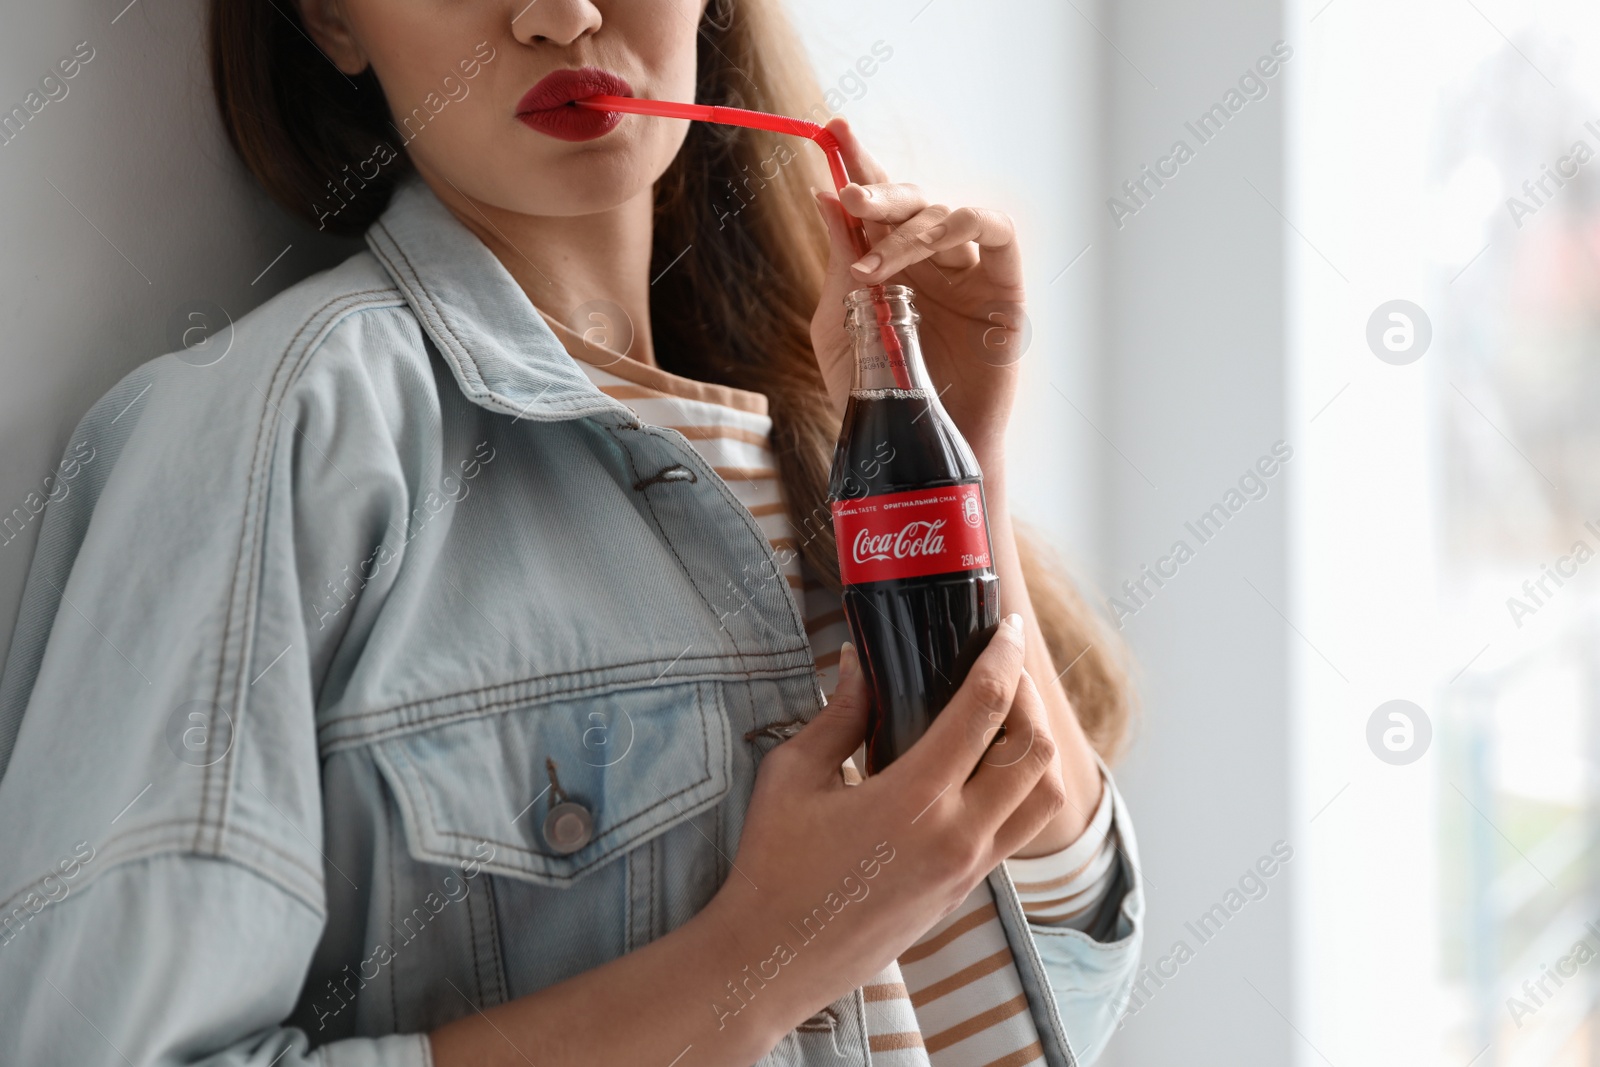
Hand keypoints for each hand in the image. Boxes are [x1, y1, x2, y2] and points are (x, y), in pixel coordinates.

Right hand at [698, 615, 1065, 1045]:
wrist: (773, 959)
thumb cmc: (774, 866)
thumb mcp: (793, 775)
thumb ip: (839, 714)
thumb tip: (861, 661)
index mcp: (914, 800)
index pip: (986, 711)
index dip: (1003, 658)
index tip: (1005, 628)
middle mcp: (956, 836)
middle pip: (1035, 751)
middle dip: (1028, 697)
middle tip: (1002, 669)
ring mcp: (967, 869)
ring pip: (1042, 797)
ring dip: (1036, 747)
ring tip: (1005, 716)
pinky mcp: (965, 891)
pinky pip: (1019, 829)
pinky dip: (1021, 788)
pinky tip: (986, 767)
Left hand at [808, 117, 1027, 476]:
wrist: (916, 450)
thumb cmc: (879, 396)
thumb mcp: (841, 325)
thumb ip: (840, 262)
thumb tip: (825, 197)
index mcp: (891, 264)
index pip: (878, 203)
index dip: (860, 163)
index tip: (834, 131)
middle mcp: (932, 260)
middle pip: (913, 198)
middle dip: (881, 187)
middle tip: (851, 194)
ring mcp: (970, 271)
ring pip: (949, 211)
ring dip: (911, 225)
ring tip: (875, 264)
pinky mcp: (1006, 288)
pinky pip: (996, 230)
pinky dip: (962, 227)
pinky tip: (928, 255)